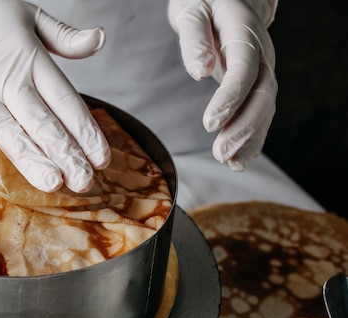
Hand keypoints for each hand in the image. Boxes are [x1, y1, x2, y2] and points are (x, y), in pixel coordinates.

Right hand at [0, 0, 109, 192]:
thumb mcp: (30, 16)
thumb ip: (64, 37)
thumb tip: (100, 38)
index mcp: (31, 59)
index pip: (65, 101)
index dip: (85, 132)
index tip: (102, 160)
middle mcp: (6, 77)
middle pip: (41, 122)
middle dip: (65, 154)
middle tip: (84, 182)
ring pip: (8, 130)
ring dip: (31, 158)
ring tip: (53, 183)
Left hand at [168, 0, 277, 170]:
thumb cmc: (203, 2)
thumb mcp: (192, 11)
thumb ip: (195, 39)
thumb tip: (200, 71)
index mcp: (244, 33)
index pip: (244, 69)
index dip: (230, 98)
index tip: (210, 124)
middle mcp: (261, 53)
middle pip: (262, 94)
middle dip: (243, 128)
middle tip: (220, 153)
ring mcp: (263, 69)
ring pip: (265, 108)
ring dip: (249, 138)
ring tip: (229, 163)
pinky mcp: (256, 83)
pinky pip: (260, 112)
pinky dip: (252, 138)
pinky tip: (238, 159)